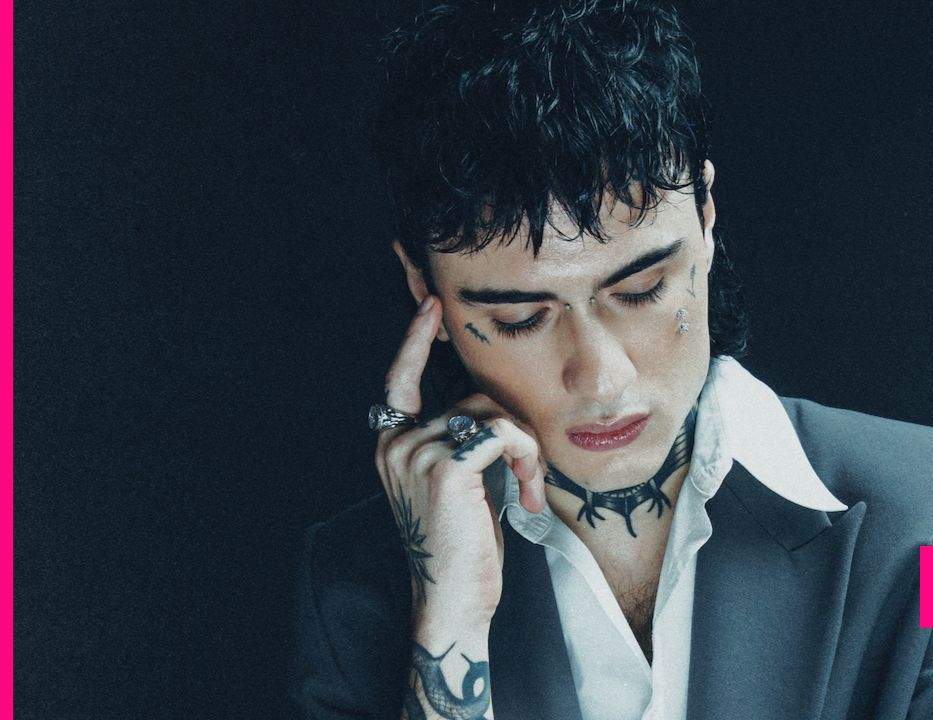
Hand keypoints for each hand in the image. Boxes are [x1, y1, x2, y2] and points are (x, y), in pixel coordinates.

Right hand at [375, 295, 547, 627]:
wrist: (455, 599)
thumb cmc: (464, 546)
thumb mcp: (459, 483)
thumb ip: (461, 441)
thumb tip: (491, 409)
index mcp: (394, 445)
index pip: (401, 381)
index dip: (415, 342)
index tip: (432, 307)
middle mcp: (397, 444)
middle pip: (473, 398)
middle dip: (514, 433)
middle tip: (529, 477)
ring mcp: (417, 452)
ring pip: (494, 416)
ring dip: (526, 452)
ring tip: (528, 491)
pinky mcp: (446, 467)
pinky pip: (503, 434)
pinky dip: (526, 459)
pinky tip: (526, 495)